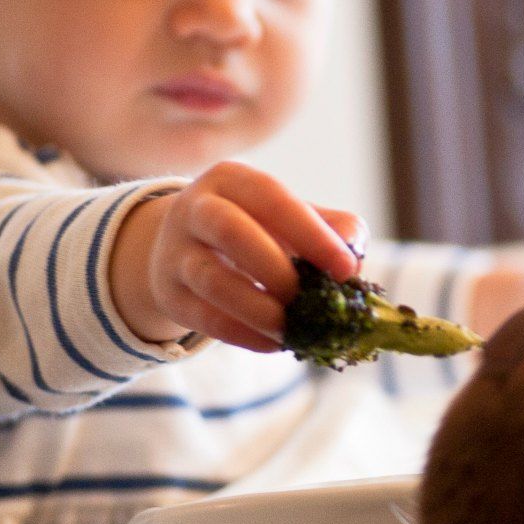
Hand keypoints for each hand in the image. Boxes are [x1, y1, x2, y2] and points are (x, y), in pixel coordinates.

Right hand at [111, 161, 366, 352]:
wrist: (184, 249)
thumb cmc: (256, 229)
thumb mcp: (291, 218)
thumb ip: (332, 229)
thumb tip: (355, 259)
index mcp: (233, 180)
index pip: (273, 198)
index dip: (313, 234)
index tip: (347, 269)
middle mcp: (196, 208)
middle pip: (231, 231)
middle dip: (277, 270)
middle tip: (311, 299)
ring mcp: (175, 251)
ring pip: (212, 279)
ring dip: (259, 309)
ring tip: (292, 327)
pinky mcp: (169, 293)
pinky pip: (203, 317)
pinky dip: (243, 334)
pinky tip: (274, 343)